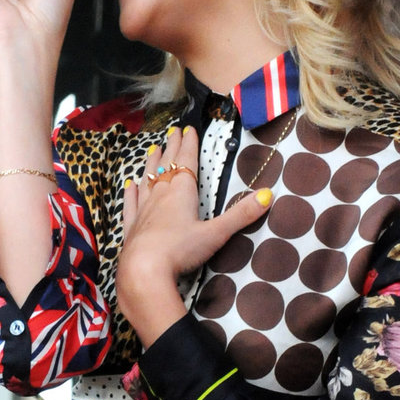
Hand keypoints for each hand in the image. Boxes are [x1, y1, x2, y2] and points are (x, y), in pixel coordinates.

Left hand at [116, 124, 271, 346]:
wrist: (143, 271)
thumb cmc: (181, 250)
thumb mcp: (216, 233)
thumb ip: (241, 214)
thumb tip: (269, 194)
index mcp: (181, 192)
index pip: (186, 161)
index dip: (189, 144)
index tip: (189, 128)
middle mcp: (160, 195)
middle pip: (167, 166)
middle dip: (172, 148)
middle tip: (172, 131)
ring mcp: (143, 211)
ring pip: (147, 180)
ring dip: (151, 164)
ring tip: (153, 150)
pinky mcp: (131, 228)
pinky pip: (131, 205)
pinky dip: (132, 193)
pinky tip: (130, 185)